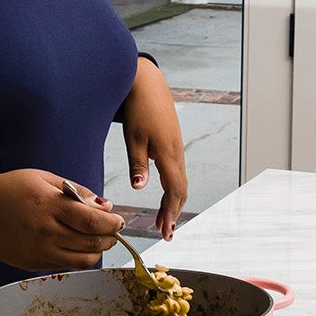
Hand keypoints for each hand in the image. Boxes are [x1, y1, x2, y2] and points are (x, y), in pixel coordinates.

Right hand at [0, 168, 119, 270]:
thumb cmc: (8, 190)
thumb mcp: (43, 178)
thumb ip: (76, 192)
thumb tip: (104, 206)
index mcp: (48, 207)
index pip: (92, 221)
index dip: (112, 223)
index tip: (119, 220)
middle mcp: (45, 233)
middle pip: (92, 244)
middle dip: (110, 237)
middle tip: (113, 229)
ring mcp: (39, 252)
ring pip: (83, 261)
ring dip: (97, 250)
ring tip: (96, 238)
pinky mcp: (33, 265)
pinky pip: (66, 265)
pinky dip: (77, 257)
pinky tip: (75, 243)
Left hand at [120, 56, 187, 238]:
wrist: (146, 82)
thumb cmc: (138, 108)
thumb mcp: (133, 137)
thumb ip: (138, 163)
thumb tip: (140, 188)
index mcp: (169, 154)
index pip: (175, 190)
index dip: (171, 212)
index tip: (165, 231)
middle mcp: (177, 153)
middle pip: (181, 190)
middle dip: (174, 212)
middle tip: (166, 233)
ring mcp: (176, 148)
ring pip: (180, 181)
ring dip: (174, 202)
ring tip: (165, 220)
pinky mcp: (172, 144)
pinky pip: (177, 172)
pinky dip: (173, 189)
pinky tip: (166, 195)